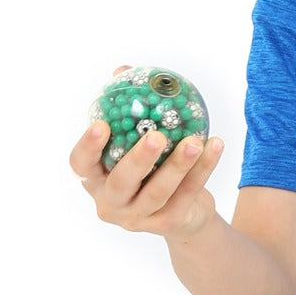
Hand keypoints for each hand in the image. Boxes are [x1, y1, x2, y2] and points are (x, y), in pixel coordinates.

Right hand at [70, 115, 224, 241]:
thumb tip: (122, 70)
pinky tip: (215, 145)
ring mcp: (139, 218)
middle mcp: (111, 202)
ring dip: (179, 164)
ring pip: (159, 191)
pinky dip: (203, 169)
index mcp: (96, 179)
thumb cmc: (152, 169)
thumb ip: (128, 110)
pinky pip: (187, 193)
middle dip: (139, 159)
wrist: (184, 214)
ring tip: (195, 142)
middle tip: (156, 136)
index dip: (87, 147)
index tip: (101, 124)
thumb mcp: (136, 142)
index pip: (81, 165)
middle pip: (121, 183)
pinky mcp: (168, 223)